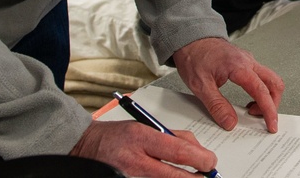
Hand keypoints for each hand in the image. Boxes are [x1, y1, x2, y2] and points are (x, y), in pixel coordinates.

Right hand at [71, 120, 215, 176]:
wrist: (88, 146)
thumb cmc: (118, 135)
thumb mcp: (145, 126)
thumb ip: (171, 137)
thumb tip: (196, 149)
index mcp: (142, 137)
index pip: (177, 151)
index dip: (199, 159)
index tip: (210, 161)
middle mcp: (136, 159)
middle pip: (174, 174)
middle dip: (196, 177)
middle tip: (209, 175)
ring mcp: (132, 175)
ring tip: (194, 176)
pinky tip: (176, 177)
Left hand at [173, 37, 283, 132]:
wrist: (190, 39)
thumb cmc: (194, 57)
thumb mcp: (200, 85)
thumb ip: (217, 105)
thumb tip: (230, 122)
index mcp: (239, 67)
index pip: (261, 91)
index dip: (269, 110)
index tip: (271, 124)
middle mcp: (248, 61)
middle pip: (274, 83)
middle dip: (273, 104)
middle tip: (264, 120)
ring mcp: (248, 61)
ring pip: (270, 79)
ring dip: (267, 97)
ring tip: (252, 110)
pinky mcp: (246, 62)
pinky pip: (261, 77)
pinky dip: (261, 91)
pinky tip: (250, 99)